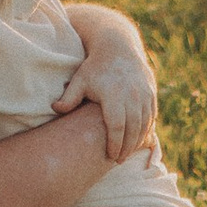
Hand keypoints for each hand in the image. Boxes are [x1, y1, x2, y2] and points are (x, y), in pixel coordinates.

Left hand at [55, 18, 157, 161]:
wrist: (118, 46)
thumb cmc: (95, 67)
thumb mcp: (80, 80)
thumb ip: (69, 97)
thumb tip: (54, 109)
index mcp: (114, 95)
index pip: (116, 127)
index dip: (114, 144)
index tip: (110, 156)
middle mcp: (132, 95)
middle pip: (132, 130)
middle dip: (127, 148)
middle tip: (119, 160)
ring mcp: (144, 95)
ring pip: (144, 125)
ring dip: (137, 142)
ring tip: (128, 152)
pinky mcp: (151, 94)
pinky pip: (151, 117)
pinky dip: (146, 130)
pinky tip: (138, 139)